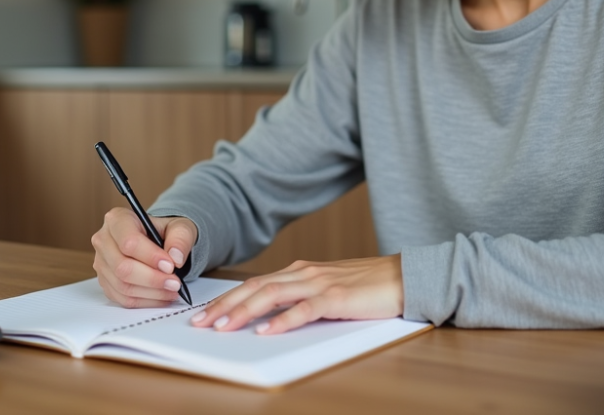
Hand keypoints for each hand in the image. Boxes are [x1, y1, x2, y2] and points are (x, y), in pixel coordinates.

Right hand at [91, 207, 197, 307]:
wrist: (157, 241)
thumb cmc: (165, 231)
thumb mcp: (180, 226)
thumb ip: (180, 239)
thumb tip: (175, 258)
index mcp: (117, 219)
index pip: (128, 242)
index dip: (150, 257)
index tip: (170, 266)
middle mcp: (104, 240)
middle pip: (122, 267)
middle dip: (152, 278)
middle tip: (175, 283)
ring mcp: (102, 263)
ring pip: (122, 286)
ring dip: (151, 292)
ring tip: (172, 290)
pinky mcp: (105, 282)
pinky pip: (122, 298)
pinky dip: (145, 301)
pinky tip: (162, 296)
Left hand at [190, 255, 402, 334]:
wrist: (403, 277)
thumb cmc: (366, 287)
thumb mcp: (325, 290)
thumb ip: (299, 298)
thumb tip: (267, 318)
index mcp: (299, 271)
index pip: (254, 284)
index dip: (226, 299)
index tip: (204, 315)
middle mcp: (304, 273)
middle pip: (255, 288)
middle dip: (224, 306)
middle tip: (201, 324)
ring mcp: (319, 283)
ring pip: (272, 295)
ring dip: (244, 312)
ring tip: (223, 327)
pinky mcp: (337, 297)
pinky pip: (304, 309)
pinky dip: (283, 320)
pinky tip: (266, 332)